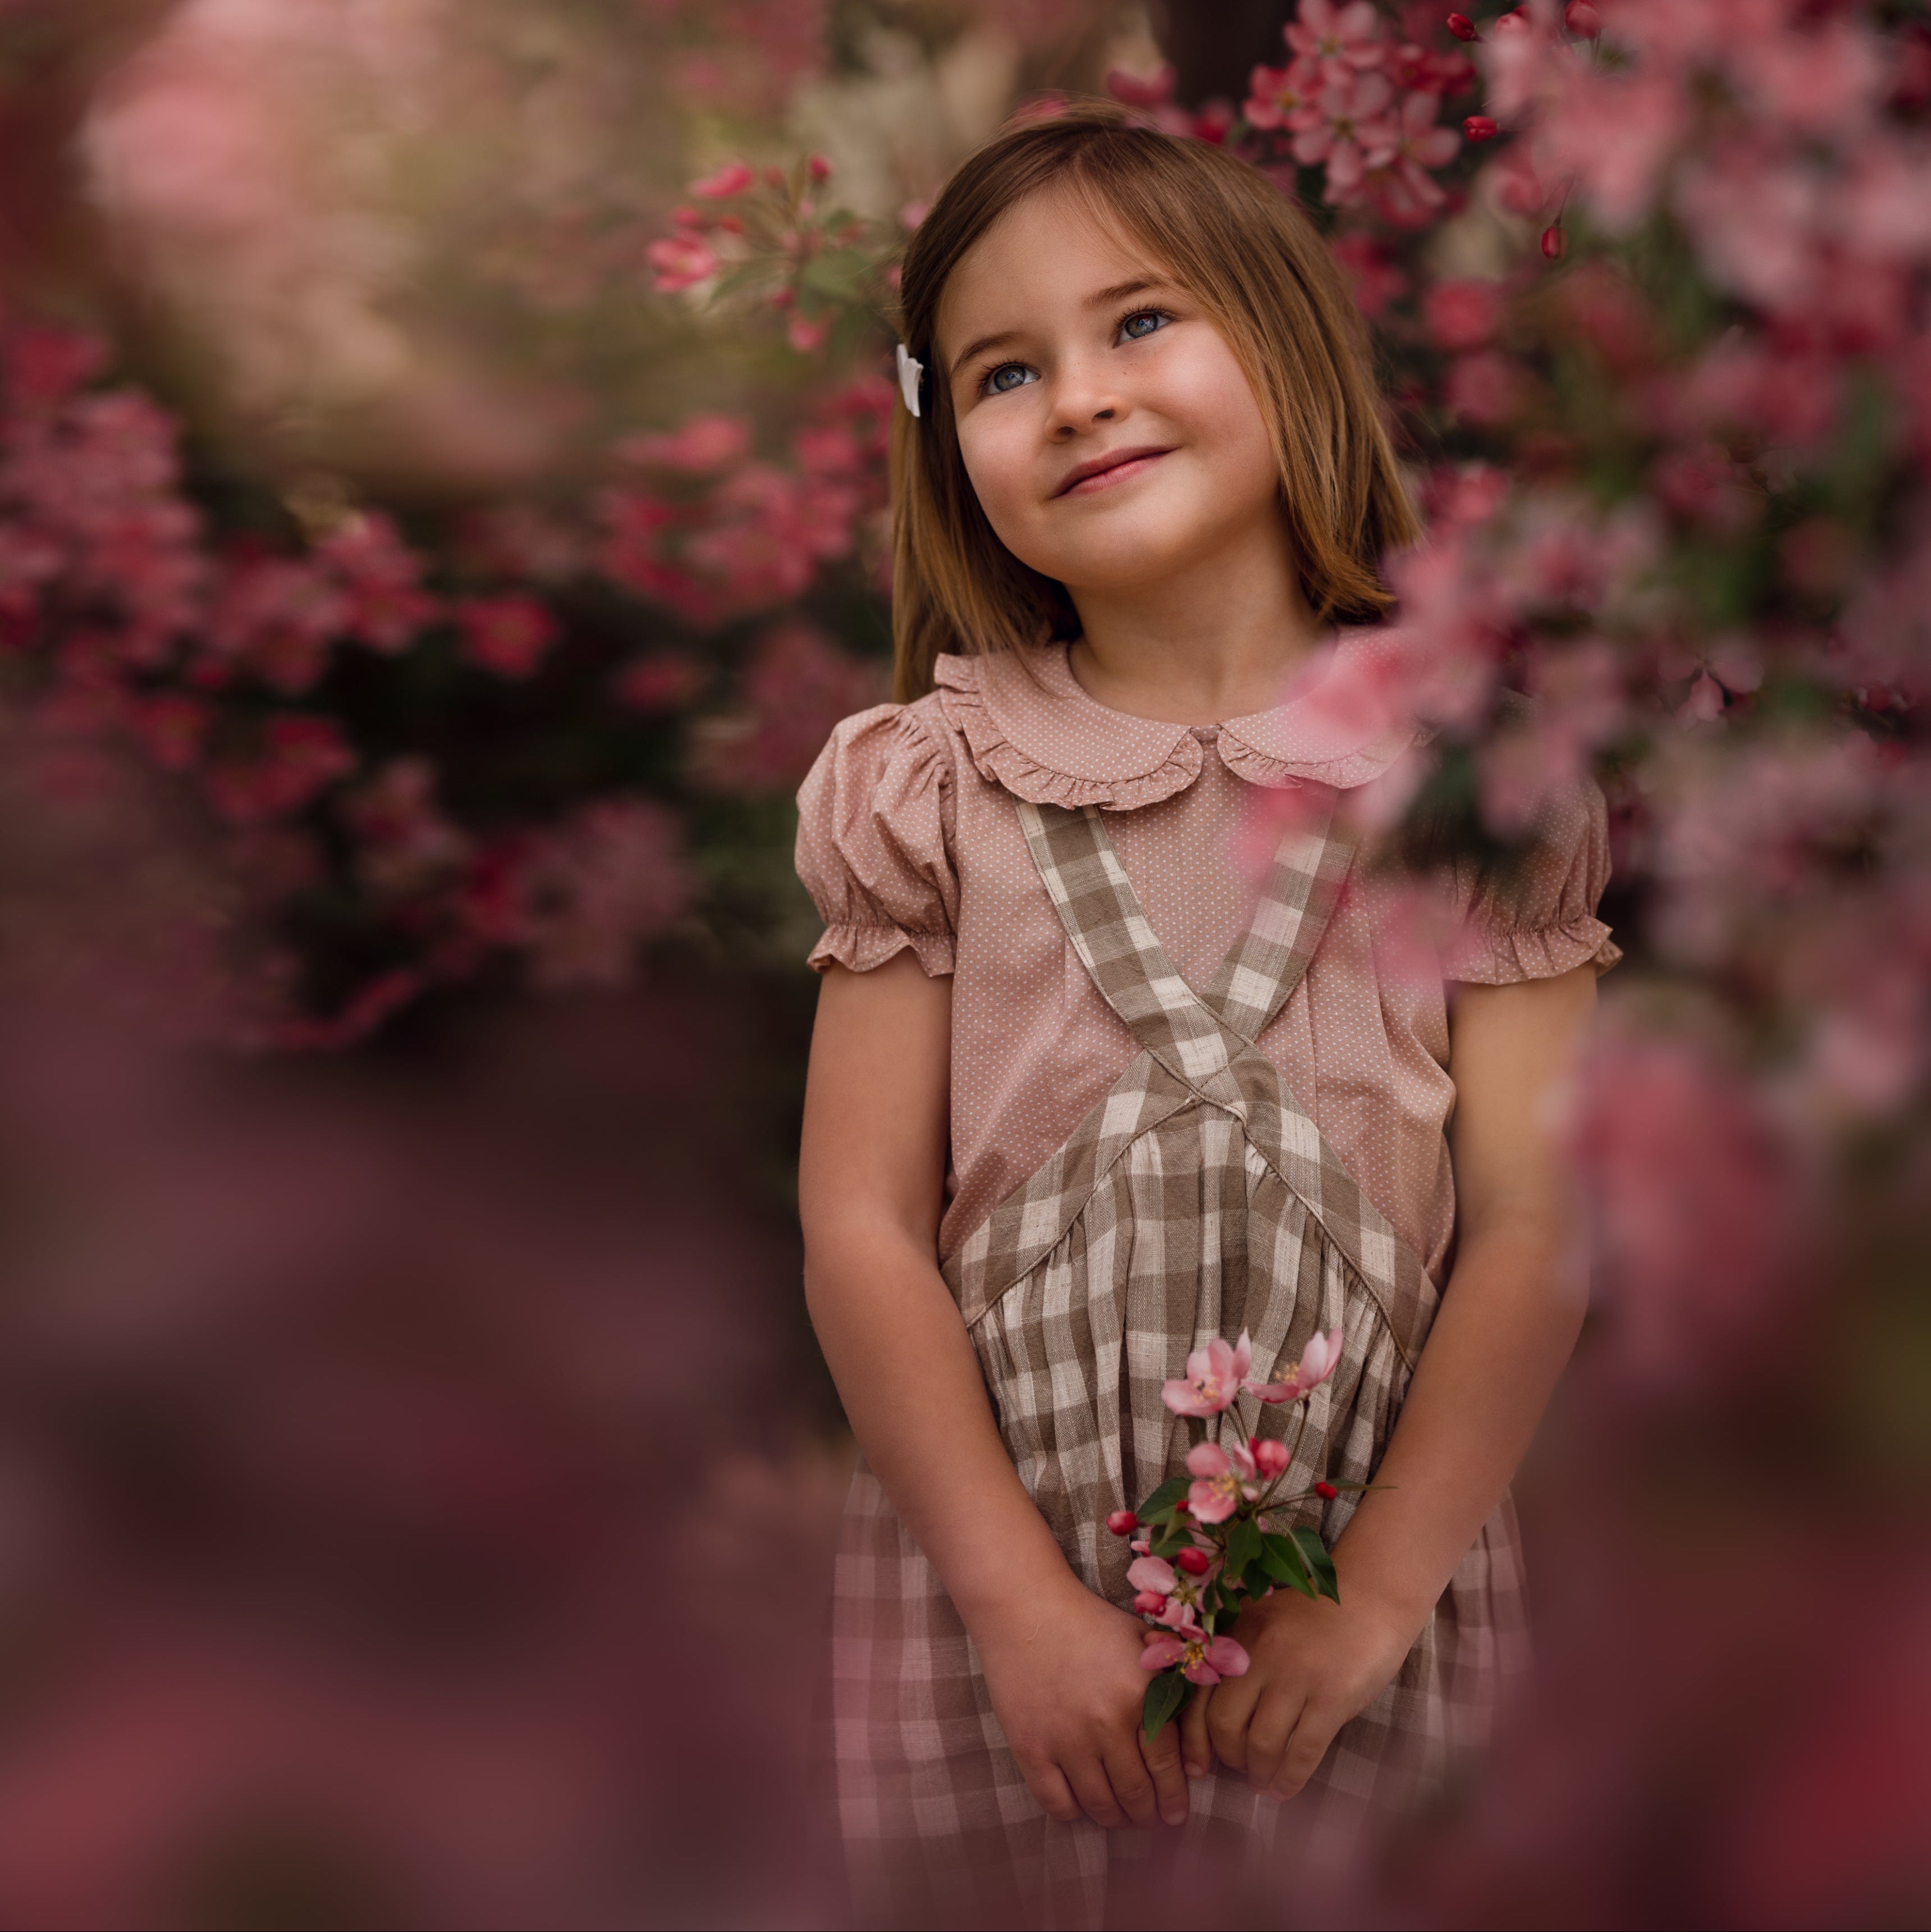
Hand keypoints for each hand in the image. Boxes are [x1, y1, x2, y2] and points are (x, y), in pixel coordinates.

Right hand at [971, 1575, 1189, 1830]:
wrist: (1024, 1608)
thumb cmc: (1089, 1623)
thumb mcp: (1142, 1643)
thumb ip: (1173, 1685)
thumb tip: (1194, 1744)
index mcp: (1140, 1695)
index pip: (1167, 1767)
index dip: (1175, 1797)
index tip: (1177, 1814)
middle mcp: (1106, 1723)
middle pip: (1136, 1794)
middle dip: (1148, 1815)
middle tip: (1151, 1819)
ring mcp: (1066, 1740)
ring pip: (1100, 1805)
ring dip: (1115, 1819)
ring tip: (1120, 1815)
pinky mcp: (1030, 1749)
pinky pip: (1058, 1803)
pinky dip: (1074, 1813)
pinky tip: (1081, 1804)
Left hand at [1179, 1583, 1419, 1798]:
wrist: (1372, 1596)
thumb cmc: (1315, 1616)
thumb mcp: (1263, 1624)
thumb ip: (1237, 1658)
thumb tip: (1212, 1719)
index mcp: (1237, 1634)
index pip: (1199, 1696)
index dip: (1194, 1740)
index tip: (1196, 1767)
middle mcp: (1260, 1654)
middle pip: (1224, 1724)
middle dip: (1229, 1757)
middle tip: (1242, 1768)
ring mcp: (1297, 1675)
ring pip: (1262, 1744)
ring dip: (1260, 1773)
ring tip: (1265, 1782)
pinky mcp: (1332, 1696)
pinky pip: (1303, 1751)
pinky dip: (1290, 1779)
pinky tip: (1287, 1788)